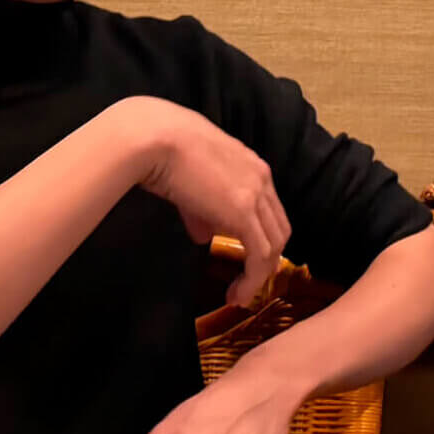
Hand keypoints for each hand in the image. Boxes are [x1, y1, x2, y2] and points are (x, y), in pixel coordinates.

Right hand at [112, 98, 288, 305]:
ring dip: (259, 276)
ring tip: (239, 295)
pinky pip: (259, 255)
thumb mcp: (190, 181)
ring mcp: (255, 194)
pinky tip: (236, 294)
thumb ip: (202, 210)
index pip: (270, 210)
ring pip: (273, 246)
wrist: (154, 138)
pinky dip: (252, 279)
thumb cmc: (162, 150)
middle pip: (279, 229)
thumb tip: (204, 237)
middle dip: (266, 260)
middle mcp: (261, 178)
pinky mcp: (242, 212)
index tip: (247, 261)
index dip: (262, 238)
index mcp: (252, 167)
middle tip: (246, 282)